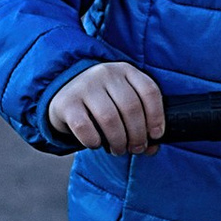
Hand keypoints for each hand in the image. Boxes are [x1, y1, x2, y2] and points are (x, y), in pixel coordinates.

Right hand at [46, 60, 167, 154]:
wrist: (64, 95)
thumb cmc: (101, 104)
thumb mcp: (122, 104)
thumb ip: (140, 122)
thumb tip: (152, 148)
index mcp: (125, 70)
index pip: (149, 91)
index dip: (157, 116)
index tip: (156, 136)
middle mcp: (106, 73)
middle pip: (131, 108)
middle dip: (138, 135)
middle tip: (136, 149)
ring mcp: (85, 86)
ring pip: (110, 118)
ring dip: (118, 141)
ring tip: (118, 149)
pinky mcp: (67, 102)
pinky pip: (84, 127)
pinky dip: (94, 141)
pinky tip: (96, 144)